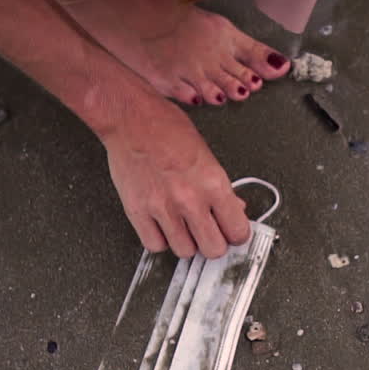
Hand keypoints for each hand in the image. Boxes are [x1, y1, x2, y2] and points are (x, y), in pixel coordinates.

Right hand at [100, 88, 250, 258]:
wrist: (130, 117)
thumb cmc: (166, 127)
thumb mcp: (206, 153)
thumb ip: (220, 187)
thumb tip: (233, 209)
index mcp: (213, 182)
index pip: (238, 231)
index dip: (237, 235)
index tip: (232, 232)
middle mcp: (190, 199)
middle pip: (214, 249)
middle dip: (214, 243)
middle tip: (210, 232)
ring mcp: (162, 208)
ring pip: (185, 252)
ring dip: (187, 242)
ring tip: (185, 227)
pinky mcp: (137, 211)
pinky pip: (155, 245)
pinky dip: (161, 240)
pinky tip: (163, 227)